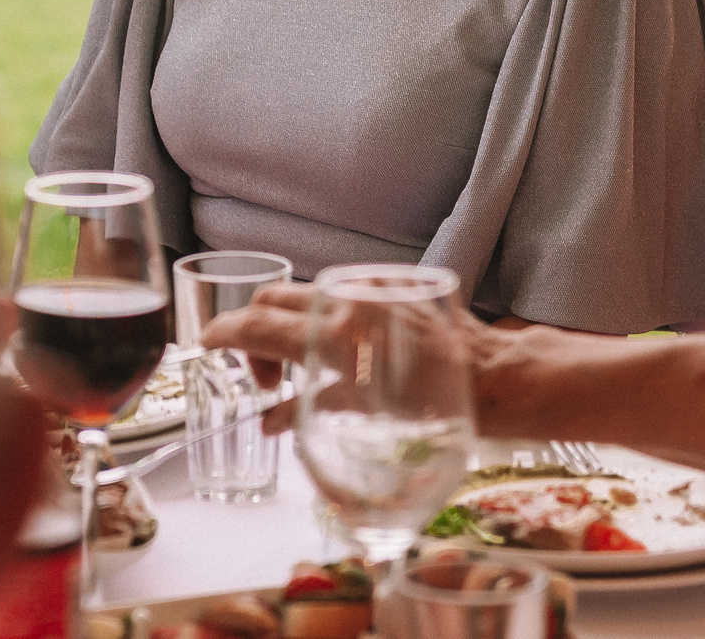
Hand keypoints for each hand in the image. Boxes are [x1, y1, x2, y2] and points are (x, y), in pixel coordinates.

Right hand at [202, 284, 516, 431]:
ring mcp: (368, 289)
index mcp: (335, 336)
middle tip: (264, 374)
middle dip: (252, 331)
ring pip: (304, 292)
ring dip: (288, 322)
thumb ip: (309, 410)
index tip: (206, 344)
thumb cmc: (440, 408)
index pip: (256, 325)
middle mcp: (346, 303)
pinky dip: (323, 313)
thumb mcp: (366, 417)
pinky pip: (339, 290)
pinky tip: (341, 344)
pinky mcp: (390, 283)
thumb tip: (269, 421)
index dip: (223, 333)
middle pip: (271, 299)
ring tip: (302, 363)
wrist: (498, 378)